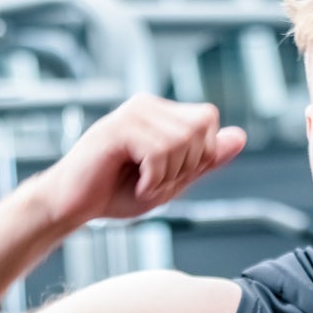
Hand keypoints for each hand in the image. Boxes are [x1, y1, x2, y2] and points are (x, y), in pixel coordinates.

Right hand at [36, 96, 247, 224]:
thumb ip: (204, 160)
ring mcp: (130, 114)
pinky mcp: (116, 129)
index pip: (208, 119)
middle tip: (154, 182)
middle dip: (185, 167)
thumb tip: (241, 136)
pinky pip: (159, 151)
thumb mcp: (171, 180)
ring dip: (166, 176)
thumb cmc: (115, 193)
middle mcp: (146, 105)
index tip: (169, 175)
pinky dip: (153, 179)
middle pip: (201, 127)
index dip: (200, 155)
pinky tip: (134, 185)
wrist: (71, 207)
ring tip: (142, 184)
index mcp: (159, 113)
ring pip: (182, 141)